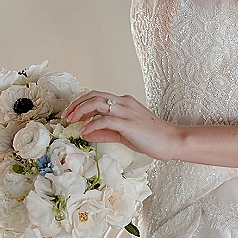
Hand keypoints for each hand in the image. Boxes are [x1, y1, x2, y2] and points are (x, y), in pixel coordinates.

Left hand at [60, 91, 180, 161]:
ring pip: (97, 103)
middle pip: (94, 95)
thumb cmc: (151, 138)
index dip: (81, 103)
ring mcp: (127, 111)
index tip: (71, 114)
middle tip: (66, 116)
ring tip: (72, 121)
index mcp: (124, 102)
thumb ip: (105, 133)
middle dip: (76, 104)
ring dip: (81, 111)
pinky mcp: (128, 123)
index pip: (97, 96)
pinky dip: (92, 125)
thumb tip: (86, 133)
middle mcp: (124, 102)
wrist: (171, 141)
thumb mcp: (124, 134)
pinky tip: (85, 132)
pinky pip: (105, 120)